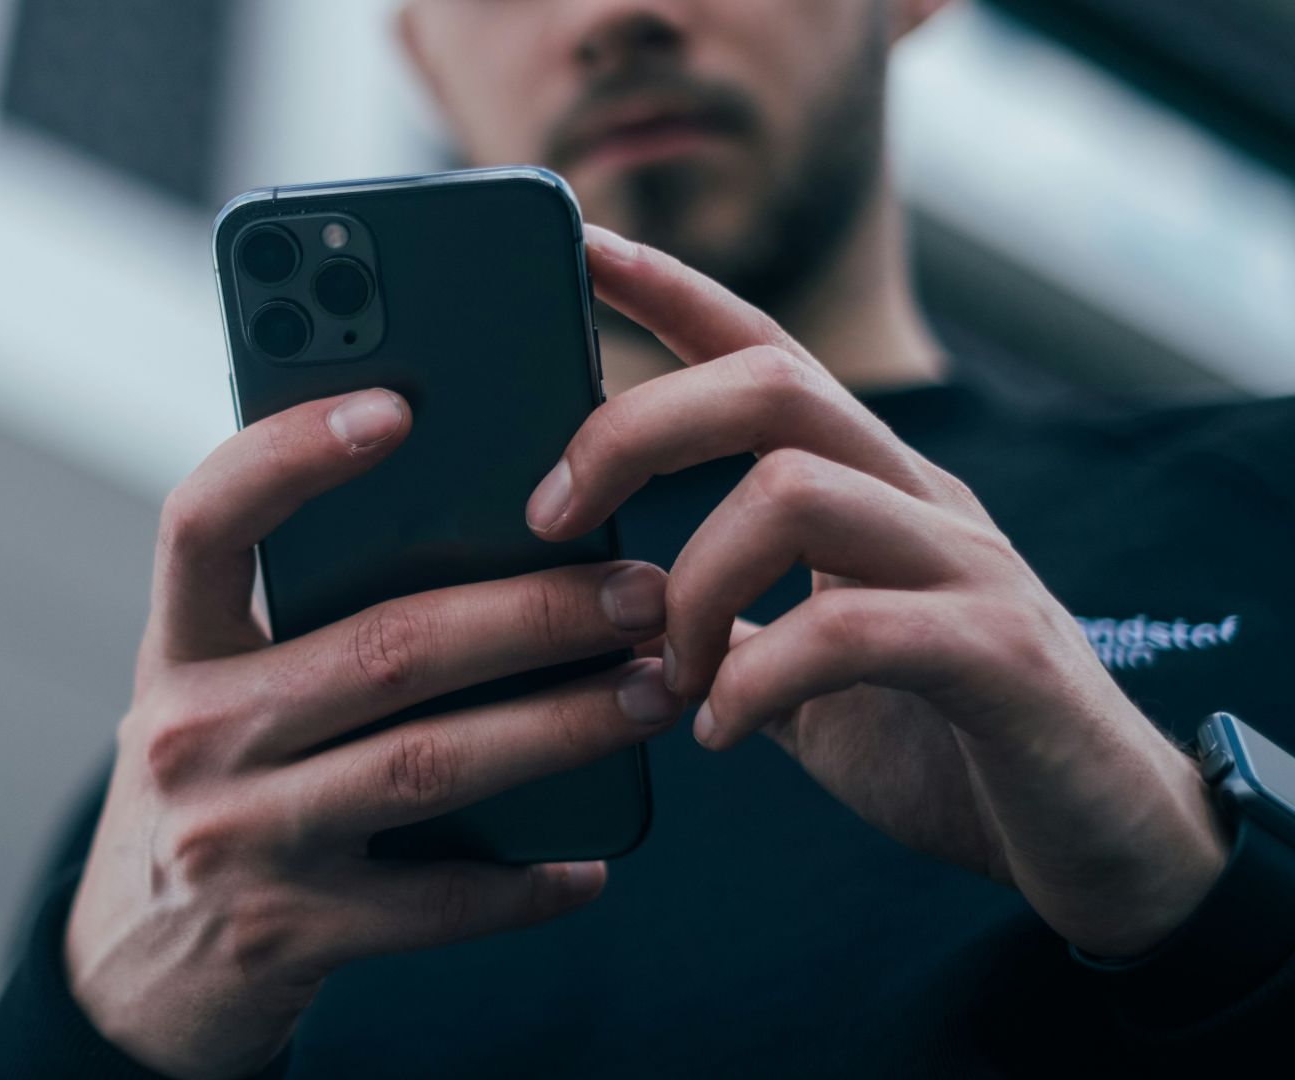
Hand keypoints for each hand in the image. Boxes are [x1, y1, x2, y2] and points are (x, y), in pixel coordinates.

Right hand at [67, 388, 682, 1079]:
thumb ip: (298, 626)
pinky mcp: (287, 934)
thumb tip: (485, 543)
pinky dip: (524, 883)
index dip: (290, 454)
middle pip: (383, 646)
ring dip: (561, 725)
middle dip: (531, 610)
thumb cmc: (208, 793)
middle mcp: (192, 735)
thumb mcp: (215, 696)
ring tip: (651, 691)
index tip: (396, 405)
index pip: (205, 520)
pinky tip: (588, 863)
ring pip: (430, 763)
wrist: (132, 975)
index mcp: (176, 650)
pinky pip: (436, 903)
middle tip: (638, 590)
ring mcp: (237, 839)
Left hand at [527, 225, 1228, 958]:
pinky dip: (756, 681)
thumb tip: (623, 612)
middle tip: (547, 515)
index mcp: (872, 490)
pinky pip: (851, 630)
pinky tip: (722, 732)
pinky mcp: (1001, 655)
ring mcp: (968, 568)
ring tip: (665, 675)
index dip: (673, 292)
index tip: (581, 246)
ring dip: (691, 585)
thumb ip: (736, 629)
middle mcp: (922, 501)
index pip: (766, 352)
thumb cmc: (950, 748)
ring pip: (796, 490)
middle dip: (635, 429)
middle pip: (770, 384)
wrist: (1105, 841)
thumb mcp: (812, 676)